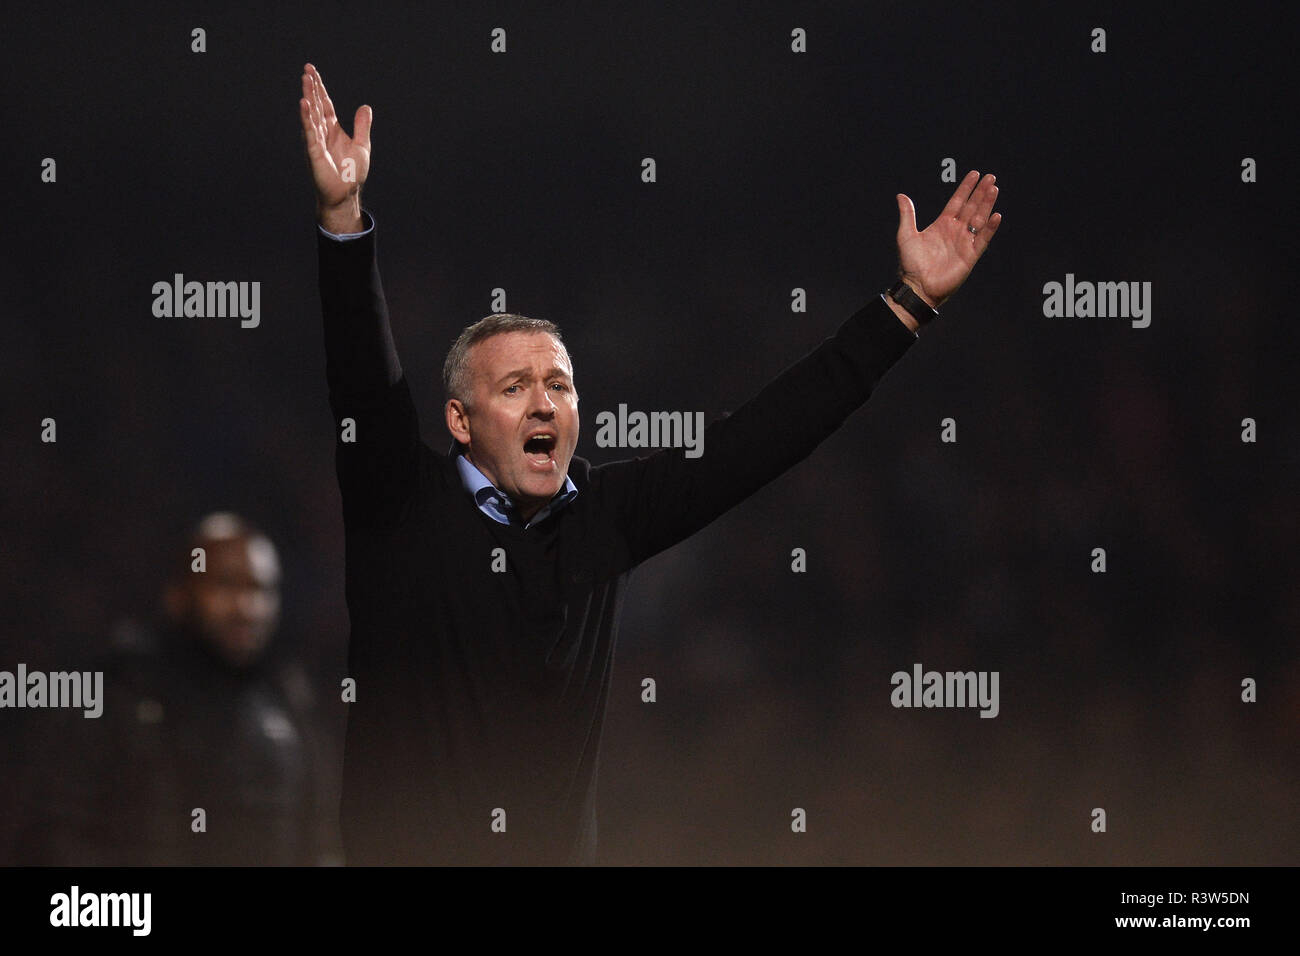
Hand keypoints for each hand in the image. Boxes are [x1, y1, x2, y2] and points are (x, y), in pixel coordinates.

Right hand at [299, 63, 371, 226]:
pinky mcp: (314, 152)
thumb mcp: (362, 146)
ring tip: (305, 80)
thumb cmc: (351, 174)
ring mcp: (316, 141)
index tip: (313, 72)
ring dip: (308, 97)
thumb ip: (362, 126)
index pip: (325, 104)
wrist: (345, 194)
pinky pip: (310, 132)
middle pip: (316, 105)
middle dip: (312, 87)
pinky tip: (304, 104)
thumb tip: (365, 106)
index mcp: (333, 130)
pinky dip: (307, 118)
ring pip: (311, 114)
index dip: (320, 89)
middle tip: (307, 69)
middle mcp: (322, 133)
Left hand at [894, 170, 1001, 308]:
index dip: (966, 188)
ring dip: (987, 204)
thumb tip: (901, 196)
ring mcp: (964, 242)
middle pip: (971, 207)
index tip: (974, 174)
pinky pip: (983, 239)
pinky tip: (996, 215)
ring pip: (979, 219)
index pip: (957, 202)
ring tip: (994, 189)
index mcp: (942, 225)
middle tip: (990, 177)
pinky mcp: (970, 255)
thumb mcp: (906, 235)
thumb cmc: (910, 264)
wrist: (917, 286)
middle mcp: (955, 231)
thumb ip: (907, 215)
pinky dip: (990, 228)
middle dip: (980, 192)